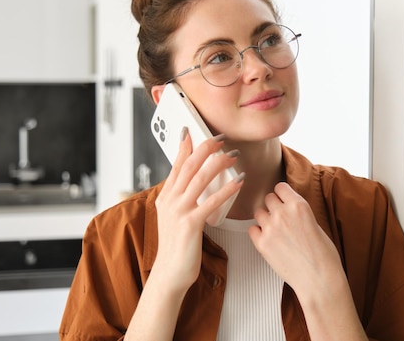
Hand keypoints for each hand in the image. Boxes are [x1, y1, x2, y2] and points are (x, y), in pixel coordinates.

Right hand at [152, 129, 243, 293]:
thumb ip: (179, 198)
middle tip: (220, 137)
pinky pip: (211, 202)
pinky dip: (226, 190)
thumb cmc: (176, 246)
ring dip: (218, 164)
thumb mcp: (171, 217)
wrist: (169, 273)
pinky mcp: (190, 225)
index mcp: (165, 197)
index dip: (185, 146)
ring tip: (233, 155)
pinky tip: (238, 182)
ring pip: (200, 179)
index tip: (192, 130)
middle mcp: (170, 201)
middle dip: (205, 148)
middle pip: (189, 166)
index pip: (176, 165)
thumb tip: (190, 182)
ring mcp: (179, 212)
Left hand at [248, 182, 343, 294]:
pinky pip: (252, 229)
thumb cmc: (324, 257)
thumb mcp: (316, 224)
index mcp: (299, 205)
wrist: (319, 280)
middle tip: (280, 217)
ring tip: (275, 230)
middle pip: (268, 198)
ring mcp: (270, 228)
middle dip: (273, 206)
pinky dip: (258, 233)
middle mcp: (283, 213)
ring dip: (265, 219)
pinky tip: (268, 239)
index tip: (282, 199)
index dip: (282, 194)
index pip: (280, 187)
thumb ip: (299, 214)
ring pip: (259, 212)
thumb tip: (289, 210)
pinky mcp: (261, 243)